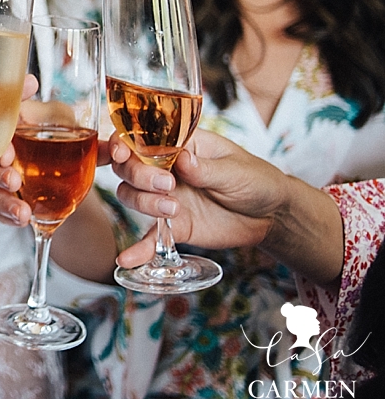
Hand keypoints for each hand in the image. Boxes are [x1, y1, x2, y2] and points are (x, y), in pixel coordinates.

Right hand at [112, 129, 285, 267]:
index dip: (125, 143)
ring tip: (173, 210)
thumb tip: (181, 158)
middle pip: (128, 167)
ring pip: (131, 195)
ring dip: (144, 202)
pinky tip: (127, 259)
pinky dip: (137, 249)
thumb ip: (206, 167)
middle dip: (138, 175)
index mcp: (179, 145)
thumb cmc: (256, 180)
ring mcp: (165, 197)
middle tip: (166, 185)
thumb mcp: (235, 170)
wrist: (272, 215)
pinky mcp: (173, 225)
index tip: (125, 153)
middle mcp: (165, 169)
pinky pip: (149, 236)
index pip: (141, 138)